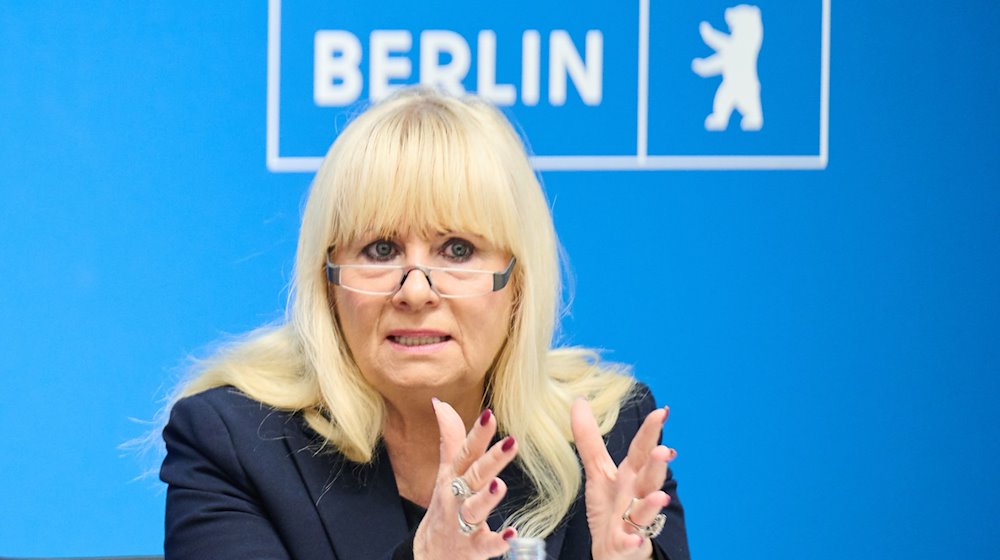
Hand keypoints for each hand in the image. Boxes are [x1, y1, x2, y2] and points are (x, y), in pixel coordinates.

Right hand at [412, 399, 519, 559]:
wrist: (430, 554)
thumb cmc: (444, 507)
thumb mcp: (446, 471)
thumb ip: (450, 438)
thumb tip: (440, 403)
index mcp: (455, 476)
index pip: (467, 451)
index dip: (478, 433)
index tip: (490, 414)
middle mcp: (457, 496)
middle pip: (474, 476)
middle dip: (492, 459)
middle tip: (512, 442)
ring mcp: (463, 523)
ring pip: (474, 509)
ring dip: (486, 498)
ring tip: (498, 485)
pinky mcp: (472, 547)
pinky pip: (485, 545)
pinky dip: (497, 541)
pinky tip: (512, 534)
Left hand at [571, 398, 676, 559]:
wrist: (614, 547)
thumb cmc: (611, 506)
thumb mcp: (597, 470)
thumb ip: (589, 438)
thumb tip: (579, 400)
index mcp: (630, 474)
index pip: (641, 450)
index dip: (650, 432)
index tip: (661, 412)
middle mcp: (637, 494)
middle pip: (649, 477)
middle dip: (657, 465)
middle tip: (664, 451)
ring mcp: (634, 519)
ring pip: (646, 509)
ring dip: (651, 503)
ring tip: (659, 496)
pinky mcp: (627, 543)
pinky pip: (631, 542)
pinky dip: (633, 540)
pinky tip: (635, 539)